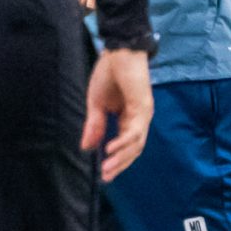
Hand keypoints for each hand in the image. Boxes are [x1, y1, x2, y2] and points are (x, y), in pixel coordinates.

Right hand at [82, 47, 153, 181]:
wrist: (118, 52)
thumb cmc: (109, 74)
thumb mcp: (96, 104)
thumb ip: (94, 126)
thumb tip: (86, 147)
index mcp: (129, 119)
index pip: (126, 146)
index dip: (116, 160)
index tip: (103, 174)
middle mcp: (139, 119)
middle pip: (133, 150)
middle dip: (119, 165)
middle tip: (105, 178)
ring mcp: (143, 114)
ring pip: (135, 144)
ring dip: (120, 158)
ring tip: (106, 169)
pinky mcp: (143, 107)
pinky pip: (134, 130)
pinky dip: (123, 142)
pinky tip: (110, 149)